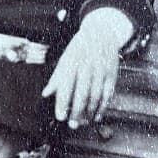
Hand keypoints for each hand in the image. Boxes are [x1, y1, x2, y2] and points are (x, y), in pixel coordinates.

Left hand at [41, 8, 131, 128]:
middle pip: (82, 93)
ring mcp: (101, 70)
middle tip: (72, 125)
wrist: (101, 33)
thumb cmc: (79, 49)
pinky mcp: (112, 74)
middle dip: (77, 111)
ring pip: (96, 96)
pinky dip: (103, 107)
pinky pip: (108, 94)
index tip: (60, 117)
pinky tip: (97, 117)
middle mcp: (87, 66)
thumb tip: (46, 93)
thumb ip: (57, 77)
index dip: (63, 102)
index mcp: (72, 62)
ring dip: (89, 112)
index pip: (66, 85)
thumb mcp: (65, 59)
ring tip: (83, 122)